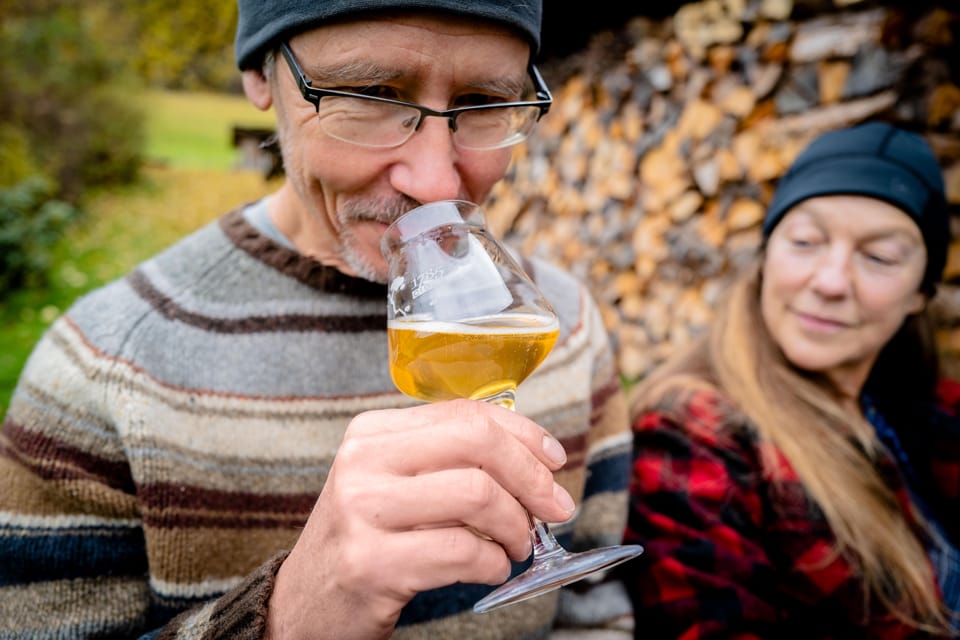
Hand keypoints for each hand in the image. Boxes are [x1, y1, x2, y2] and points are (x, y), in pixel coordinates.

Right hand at [265, 399, 573, 639]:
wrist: (305, 603)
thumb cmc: (366, 539)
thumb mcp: (395, 484)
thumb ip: (449, 461)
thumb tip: (534, 459)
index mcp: (373, 433)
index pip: (466, 414)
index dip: (523, 434)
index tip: (553, 460)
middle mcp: (363, 462)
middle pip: (477, 444)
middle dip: (531, 477)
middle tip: (554, 509)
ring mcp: (363, 511)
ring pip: (476, 495)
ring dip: (515, 526)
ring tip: (515, 546)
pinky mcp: (371, 563)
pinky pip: (462, 552)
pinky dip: (493, 564)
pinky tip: (489, 570)